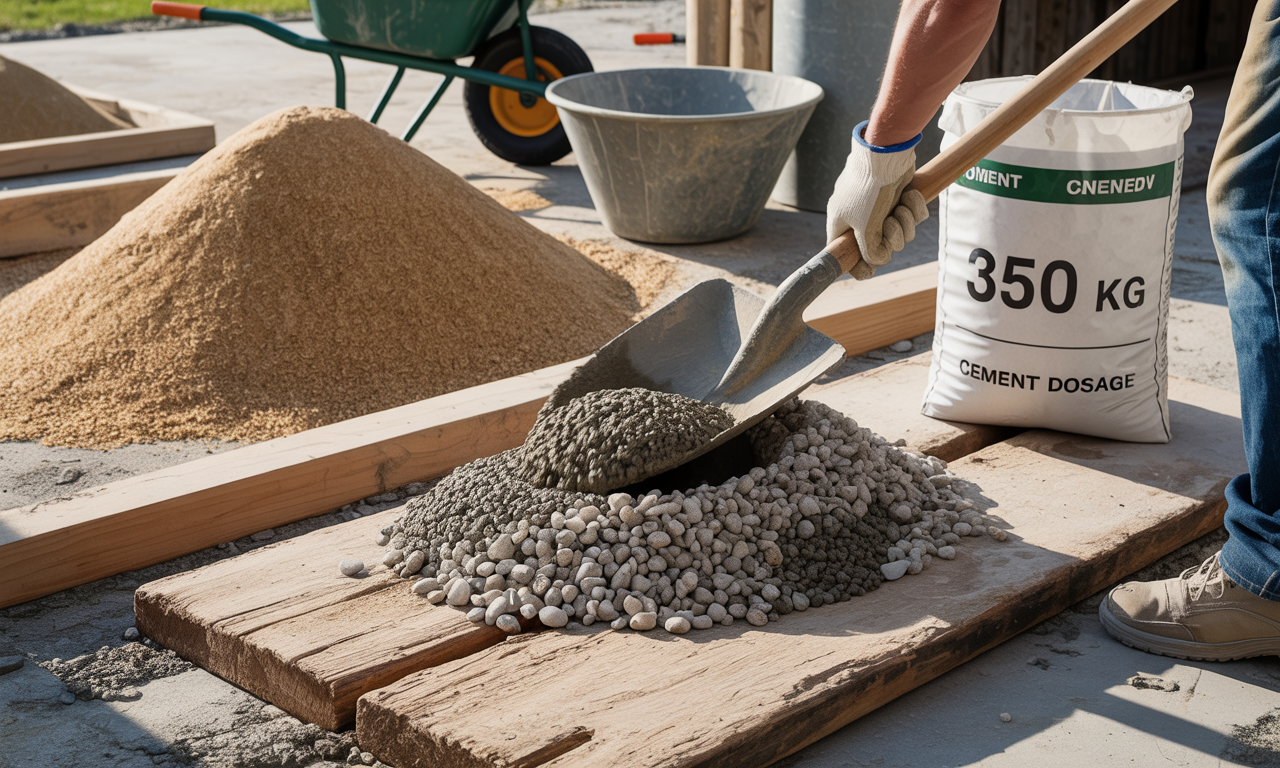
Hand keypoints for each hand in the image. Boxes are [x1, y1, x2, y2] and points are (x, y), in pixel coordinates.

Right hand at [826, 120, 929, 278]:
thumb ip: (870, 251)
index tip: (869, 270)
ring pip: (899, 230)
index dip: (858, 264)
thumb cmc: (868, 189)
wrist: (886, 152)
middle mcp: (858, 216)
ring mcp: (878, 205)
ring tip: (901, 208)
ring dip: (905, 223)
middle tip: (891, 224)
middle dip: (892, 238)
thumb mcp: (865, 228)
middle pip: (879, 244)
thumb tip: (877, 262)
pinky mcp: (897, 195)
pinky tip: (910, 196)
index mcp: (842, 223)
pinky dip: (914, 208)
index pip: (844, 253)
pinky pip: (911, 214)